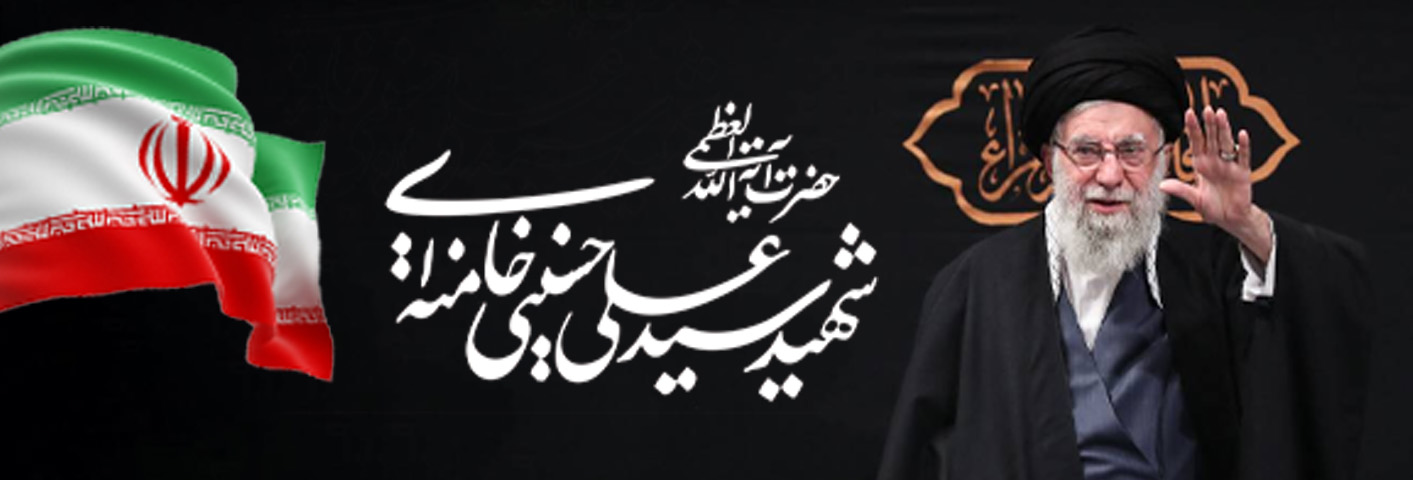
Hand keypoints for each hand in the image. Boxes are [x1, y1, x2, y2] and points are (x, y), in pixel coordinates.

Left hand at [1160, 106, 1271, 262]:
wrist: (1230, 219)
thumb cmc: (1212, 207)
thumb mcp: (1194, 200)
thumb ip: (1181, 190)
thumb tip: (1162, 185)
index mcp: (1202, 165)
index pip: (1196, 143)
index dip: (1193, 128)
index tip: (1188, 113)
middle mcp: (1215, 161)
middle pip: (1211, 139)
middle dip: (1209, 124)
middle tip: (1206, 108)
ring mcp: (1229, 165)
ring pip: (1226, 144)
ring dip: (1224, 129)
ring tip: (1221, 114)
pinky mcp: (1242, 173)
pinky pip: (1243, 157)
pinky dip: (1242, 146)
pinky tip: (1242, 134)